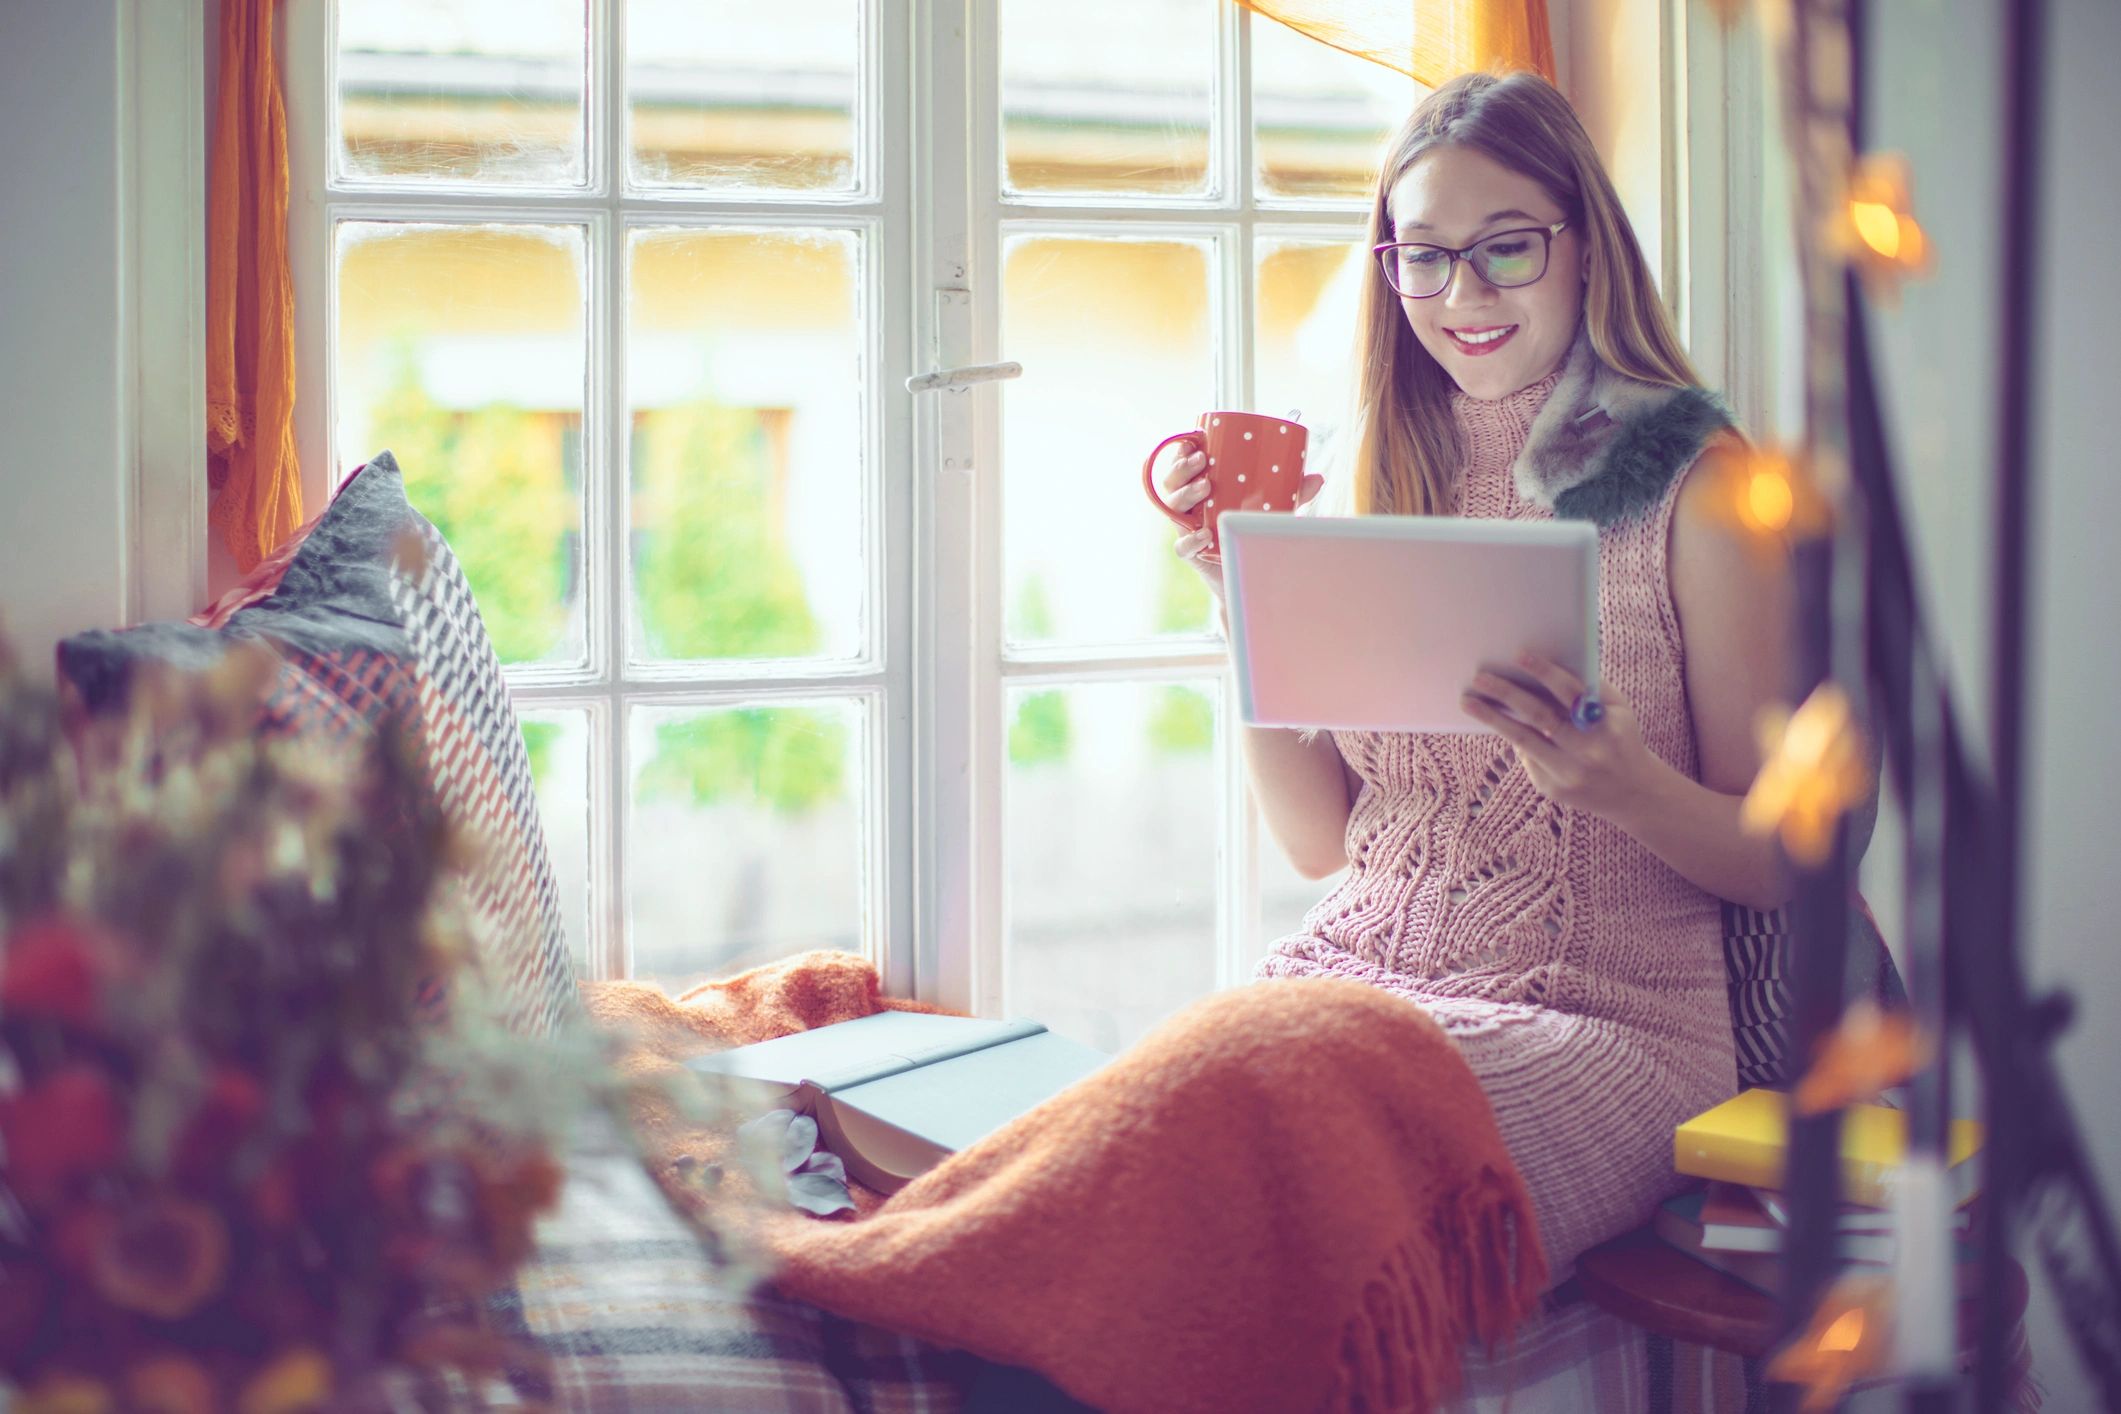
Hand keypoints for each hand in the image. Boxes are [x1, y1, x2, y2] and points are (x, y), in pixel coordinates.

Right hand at [1161, 445, 1325, 602]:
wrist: (1251, 575)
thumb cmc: (1255, 532)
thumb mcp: (1274, 508)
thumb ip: (1294, 493)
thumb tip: (1318, 477)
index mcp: (1201, 490)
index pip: (1182, 466)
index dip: (1180, 452)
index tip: (1193, 440)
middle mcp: (1189, 508)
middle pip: (1171, 484)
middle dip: (1182, 469)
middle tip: (1202, 462)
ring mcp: (1187, 531)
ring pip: (1172, 510)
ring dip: (1185, 495)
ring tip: (1204, 487)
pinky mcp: (1192, 556)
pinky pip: (1182, 547)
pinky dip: (1192, 540)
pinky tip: (1205, 533)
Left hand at [1459, 654, 1655, 821]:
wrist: (1634, 793)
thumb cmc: (1619, 737)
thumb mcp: (1617, 710)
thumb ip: (1589, 688)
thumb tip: (1545, 665)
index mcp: (1607, 725)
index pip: (1572, 692)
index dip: (1545, 672)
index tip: (1517, 654)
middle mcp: (1588, 751)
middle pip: (1540, 717)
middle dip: (1507, 694)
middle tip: (1479, 677)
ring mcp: (1569, 773)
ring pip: (1523, 740)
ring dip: (1492, 718)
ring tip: (1468, 701)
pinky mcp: (1553, 789)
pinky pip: (1528, 757)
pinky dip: (1514, 737)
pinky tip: (1497, 722)